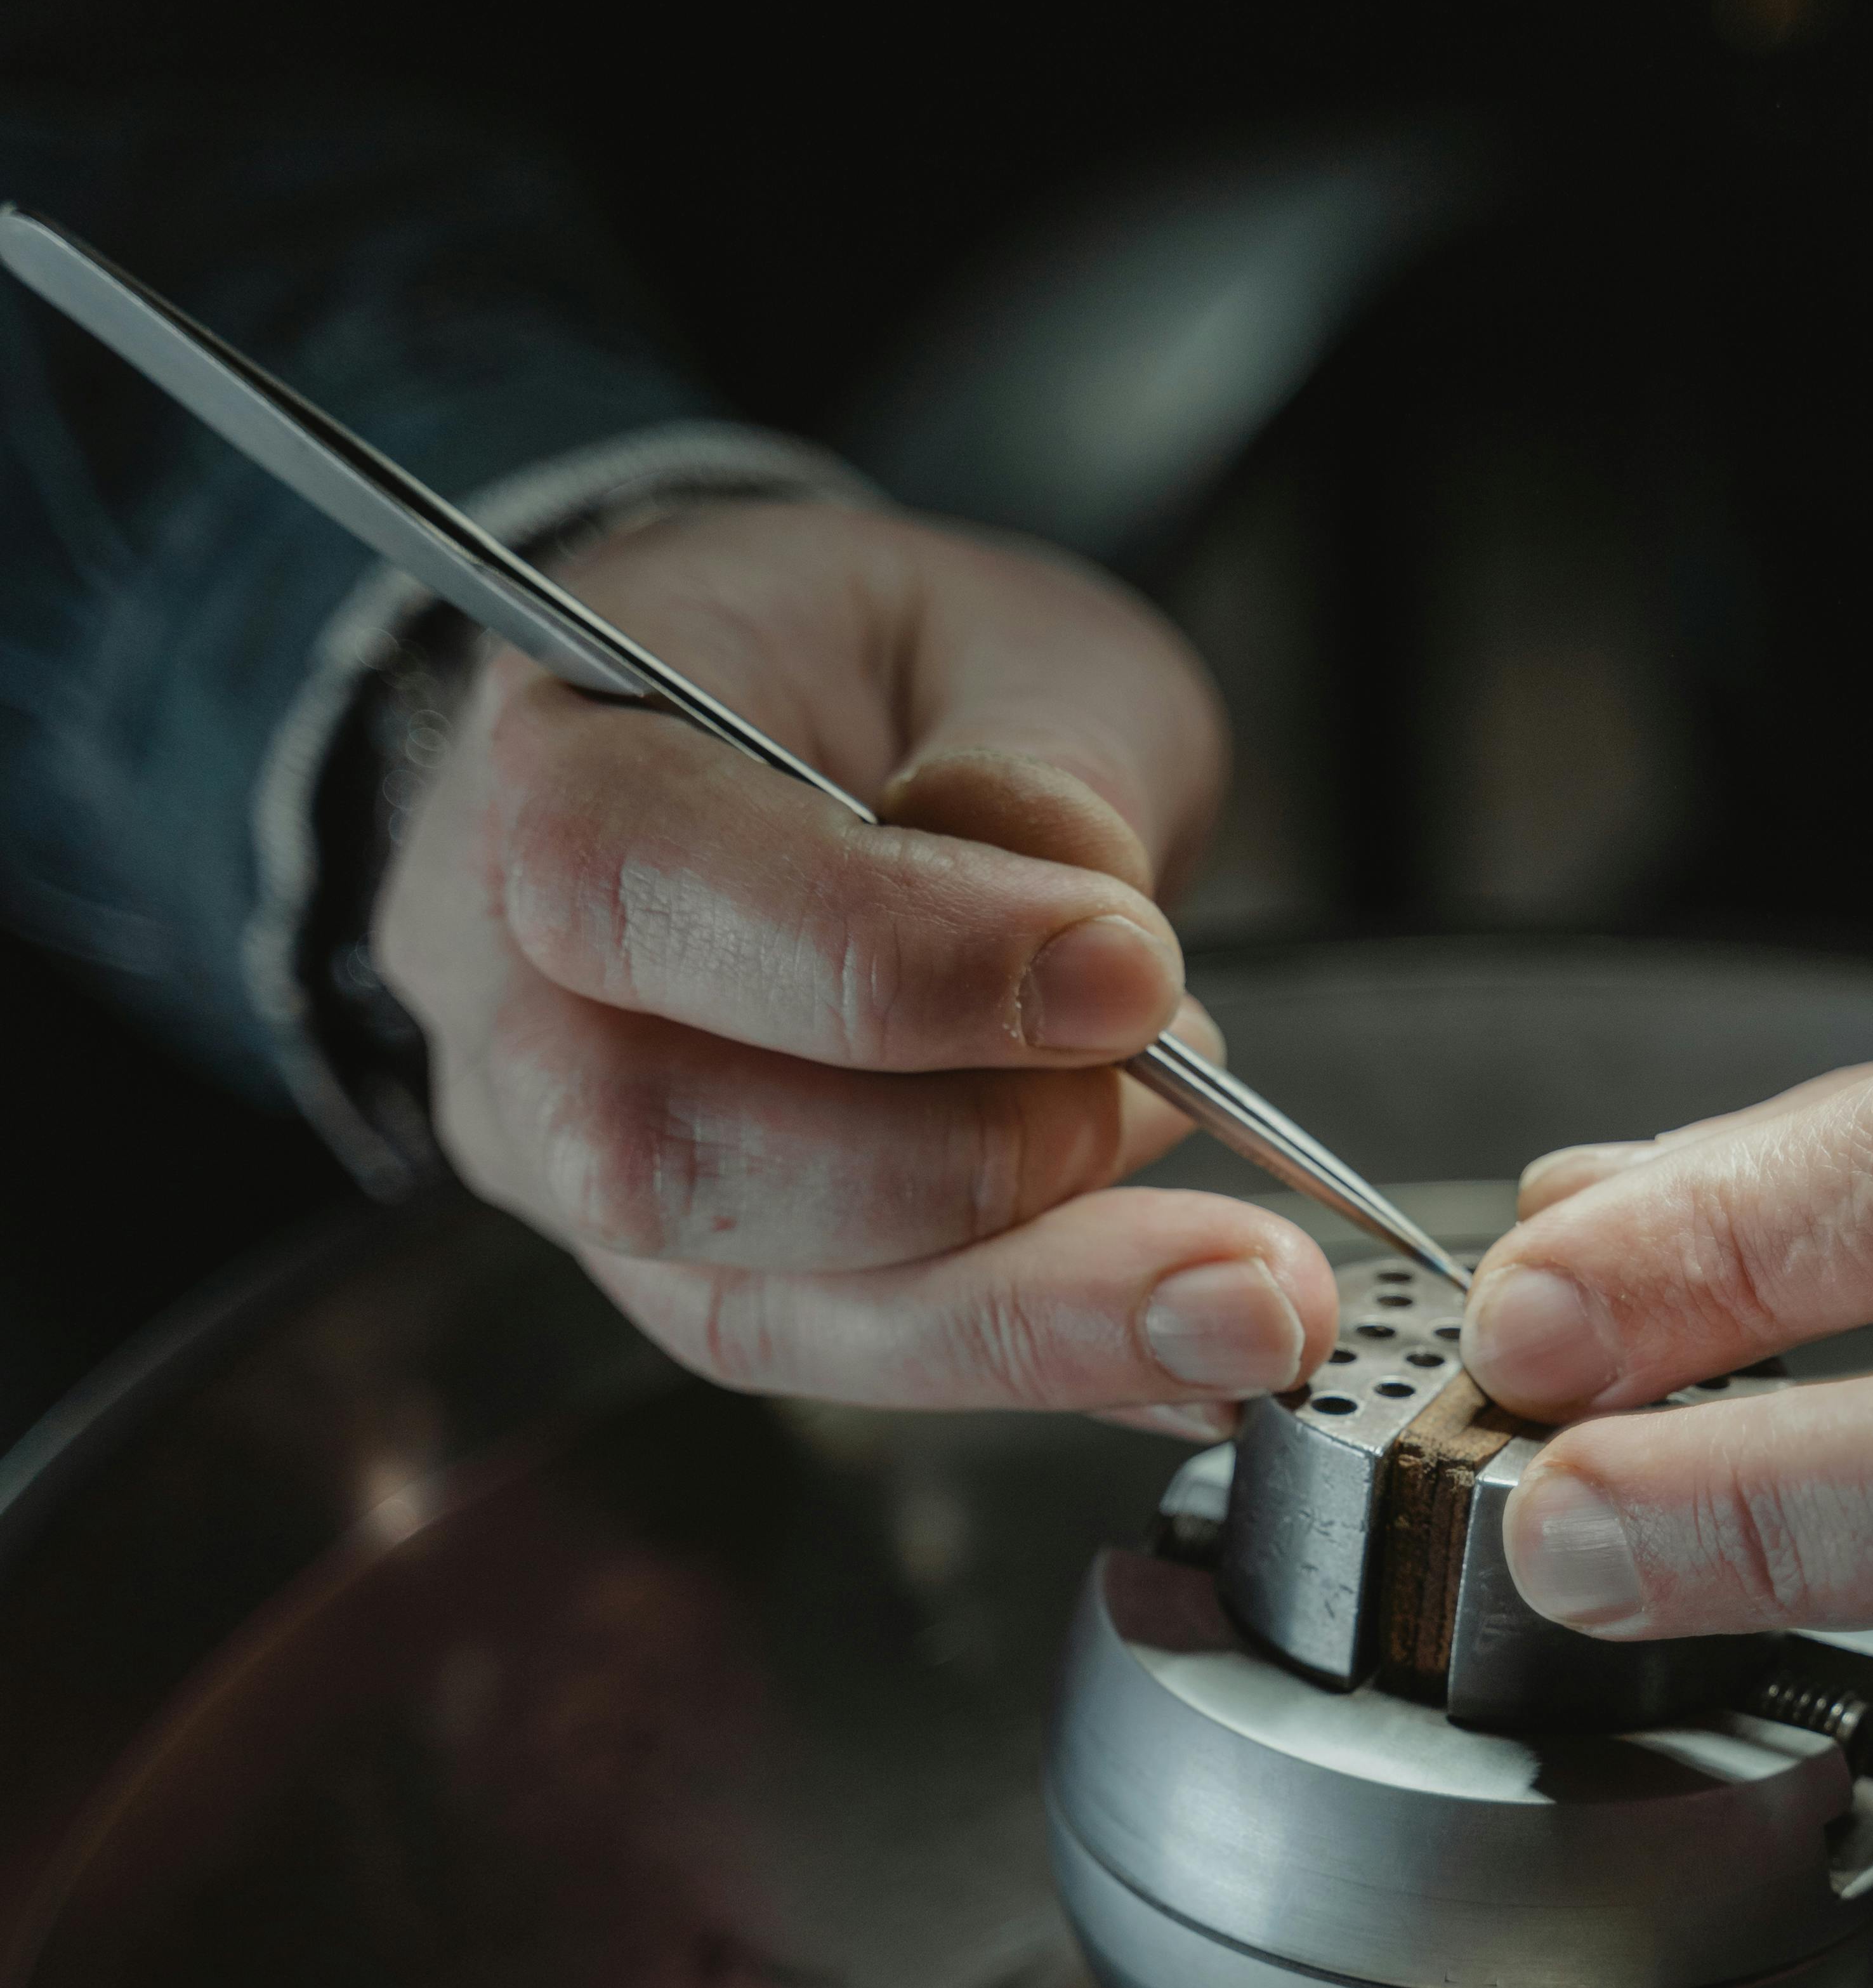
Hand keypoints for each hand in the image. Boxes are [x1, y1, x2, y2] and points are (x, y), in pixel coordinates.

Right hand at [374, 496, 1334, 1425]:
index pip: (628, 879)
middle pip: (659, 1147)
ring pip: (755, 1306)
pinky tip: (1198, 1344)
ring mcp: (574, 1161)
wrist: (808, 745)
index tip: (1118, 974)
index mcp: (547, 755)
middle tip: (1193, 1110)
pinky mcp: (691, 1277)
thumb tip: (1082, 922)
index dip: (876, 959)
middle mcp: (510, 988)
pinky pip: (848, 1356)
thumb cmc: (879, 670)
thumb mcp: (1004, 630)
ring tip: (1247, 1293)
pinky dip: (1047, 1357)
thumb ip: (1043, 759)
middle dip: (964, 1170)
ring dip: (1026, 1317)